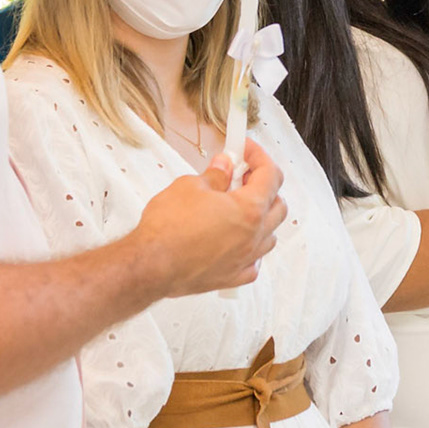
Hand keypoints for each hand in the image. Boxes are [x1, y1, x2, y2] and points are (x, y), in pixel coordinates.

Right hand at [132, 138, 286, 297]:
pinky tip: (235, 240)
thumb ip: (215, 175)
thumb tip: (224, 166)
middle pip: (278, 206)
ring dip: (260, 218)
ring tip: (237, 207)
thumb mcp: (190, 186)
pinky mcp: (232, 277)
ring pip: (269, 235)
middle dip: (265, 186)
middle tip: (242, 175)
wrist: (150, 266)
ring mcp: (245, 259)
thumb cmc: (168, 228)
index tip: (247, 150)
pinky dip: (250, 248)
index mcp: (249, 210)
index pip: (270, 175)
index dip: (260, 157)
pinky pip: (253, 262)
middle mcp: (254, 236)